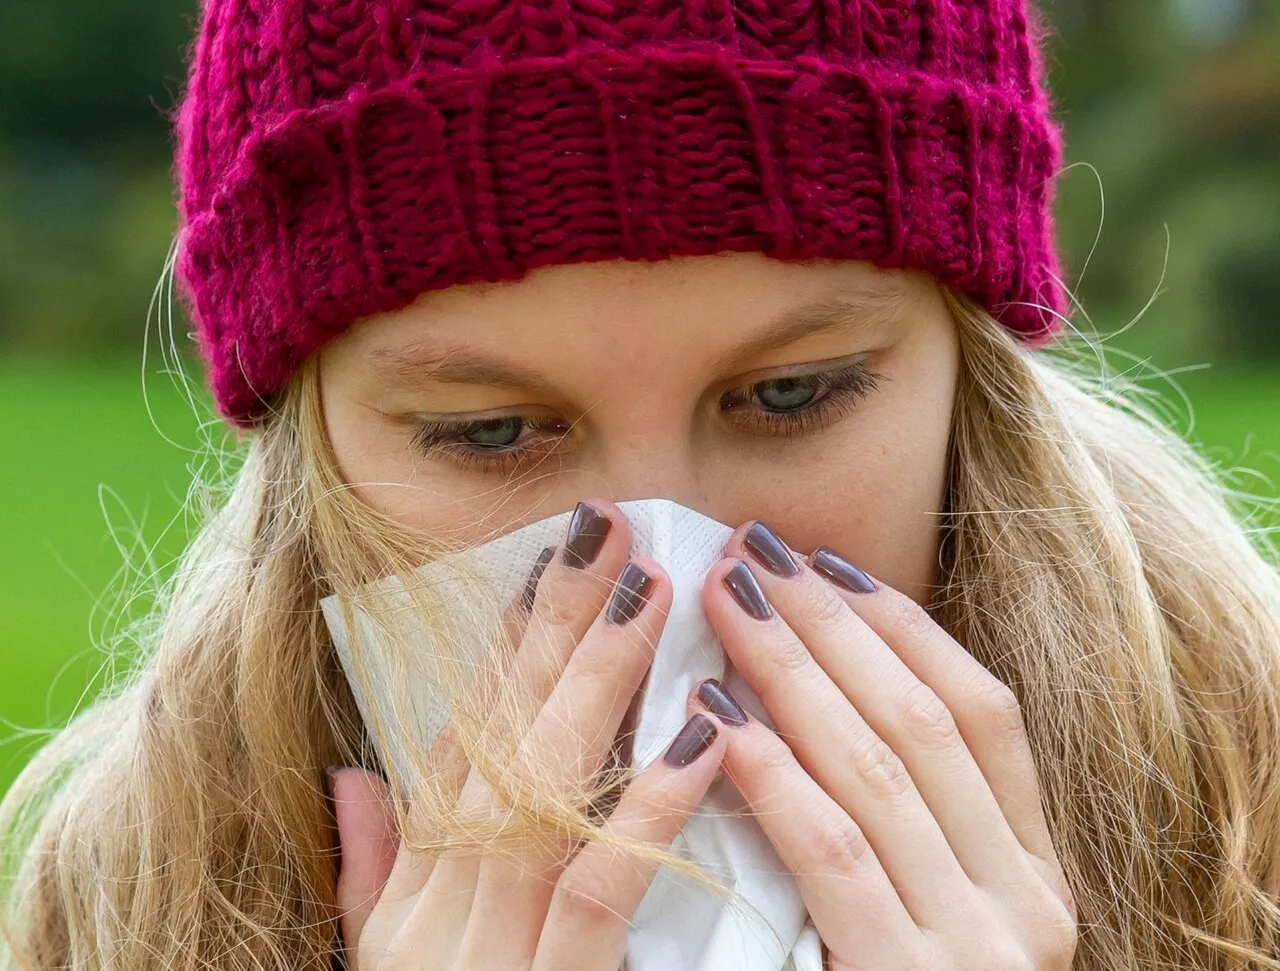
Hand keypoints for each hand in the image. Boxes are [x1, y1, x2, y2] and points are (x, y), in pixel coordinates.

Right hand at [326, 499, 727, 970]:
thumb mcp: (384, 964)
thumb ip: (372, 872)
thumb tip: (354, 775)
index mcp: (416, 885)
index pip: (460, 737)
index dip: (503, 643)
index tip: (547, 559)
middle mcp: (441, 899)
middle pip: (503, 736)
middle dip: (557, 625)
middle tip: (607, 529)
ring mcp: (487, 945)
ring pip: (547, 791)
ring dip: (602, 684)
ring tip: (655, 591)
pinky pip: (598, 889)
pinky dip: (648, 807)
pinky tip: (701, 734)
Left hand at [690, 521, 1077, 969]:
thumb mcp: (926, 905)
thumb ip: (897, 816)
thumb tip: (810, 687)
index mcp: (1032, 870)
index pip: (981, 711)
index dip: (900, 627)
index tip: (826, 561)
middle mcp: (1028, 900)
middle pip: (925, 719)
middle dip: (835, 625)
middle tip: (755, 550)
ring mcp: (981, 948)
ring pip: (883, 770)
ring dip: (798, 672)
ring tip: (728, 600)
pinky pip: (838, 857)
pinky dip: (779, 777)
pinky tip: (719, 720)